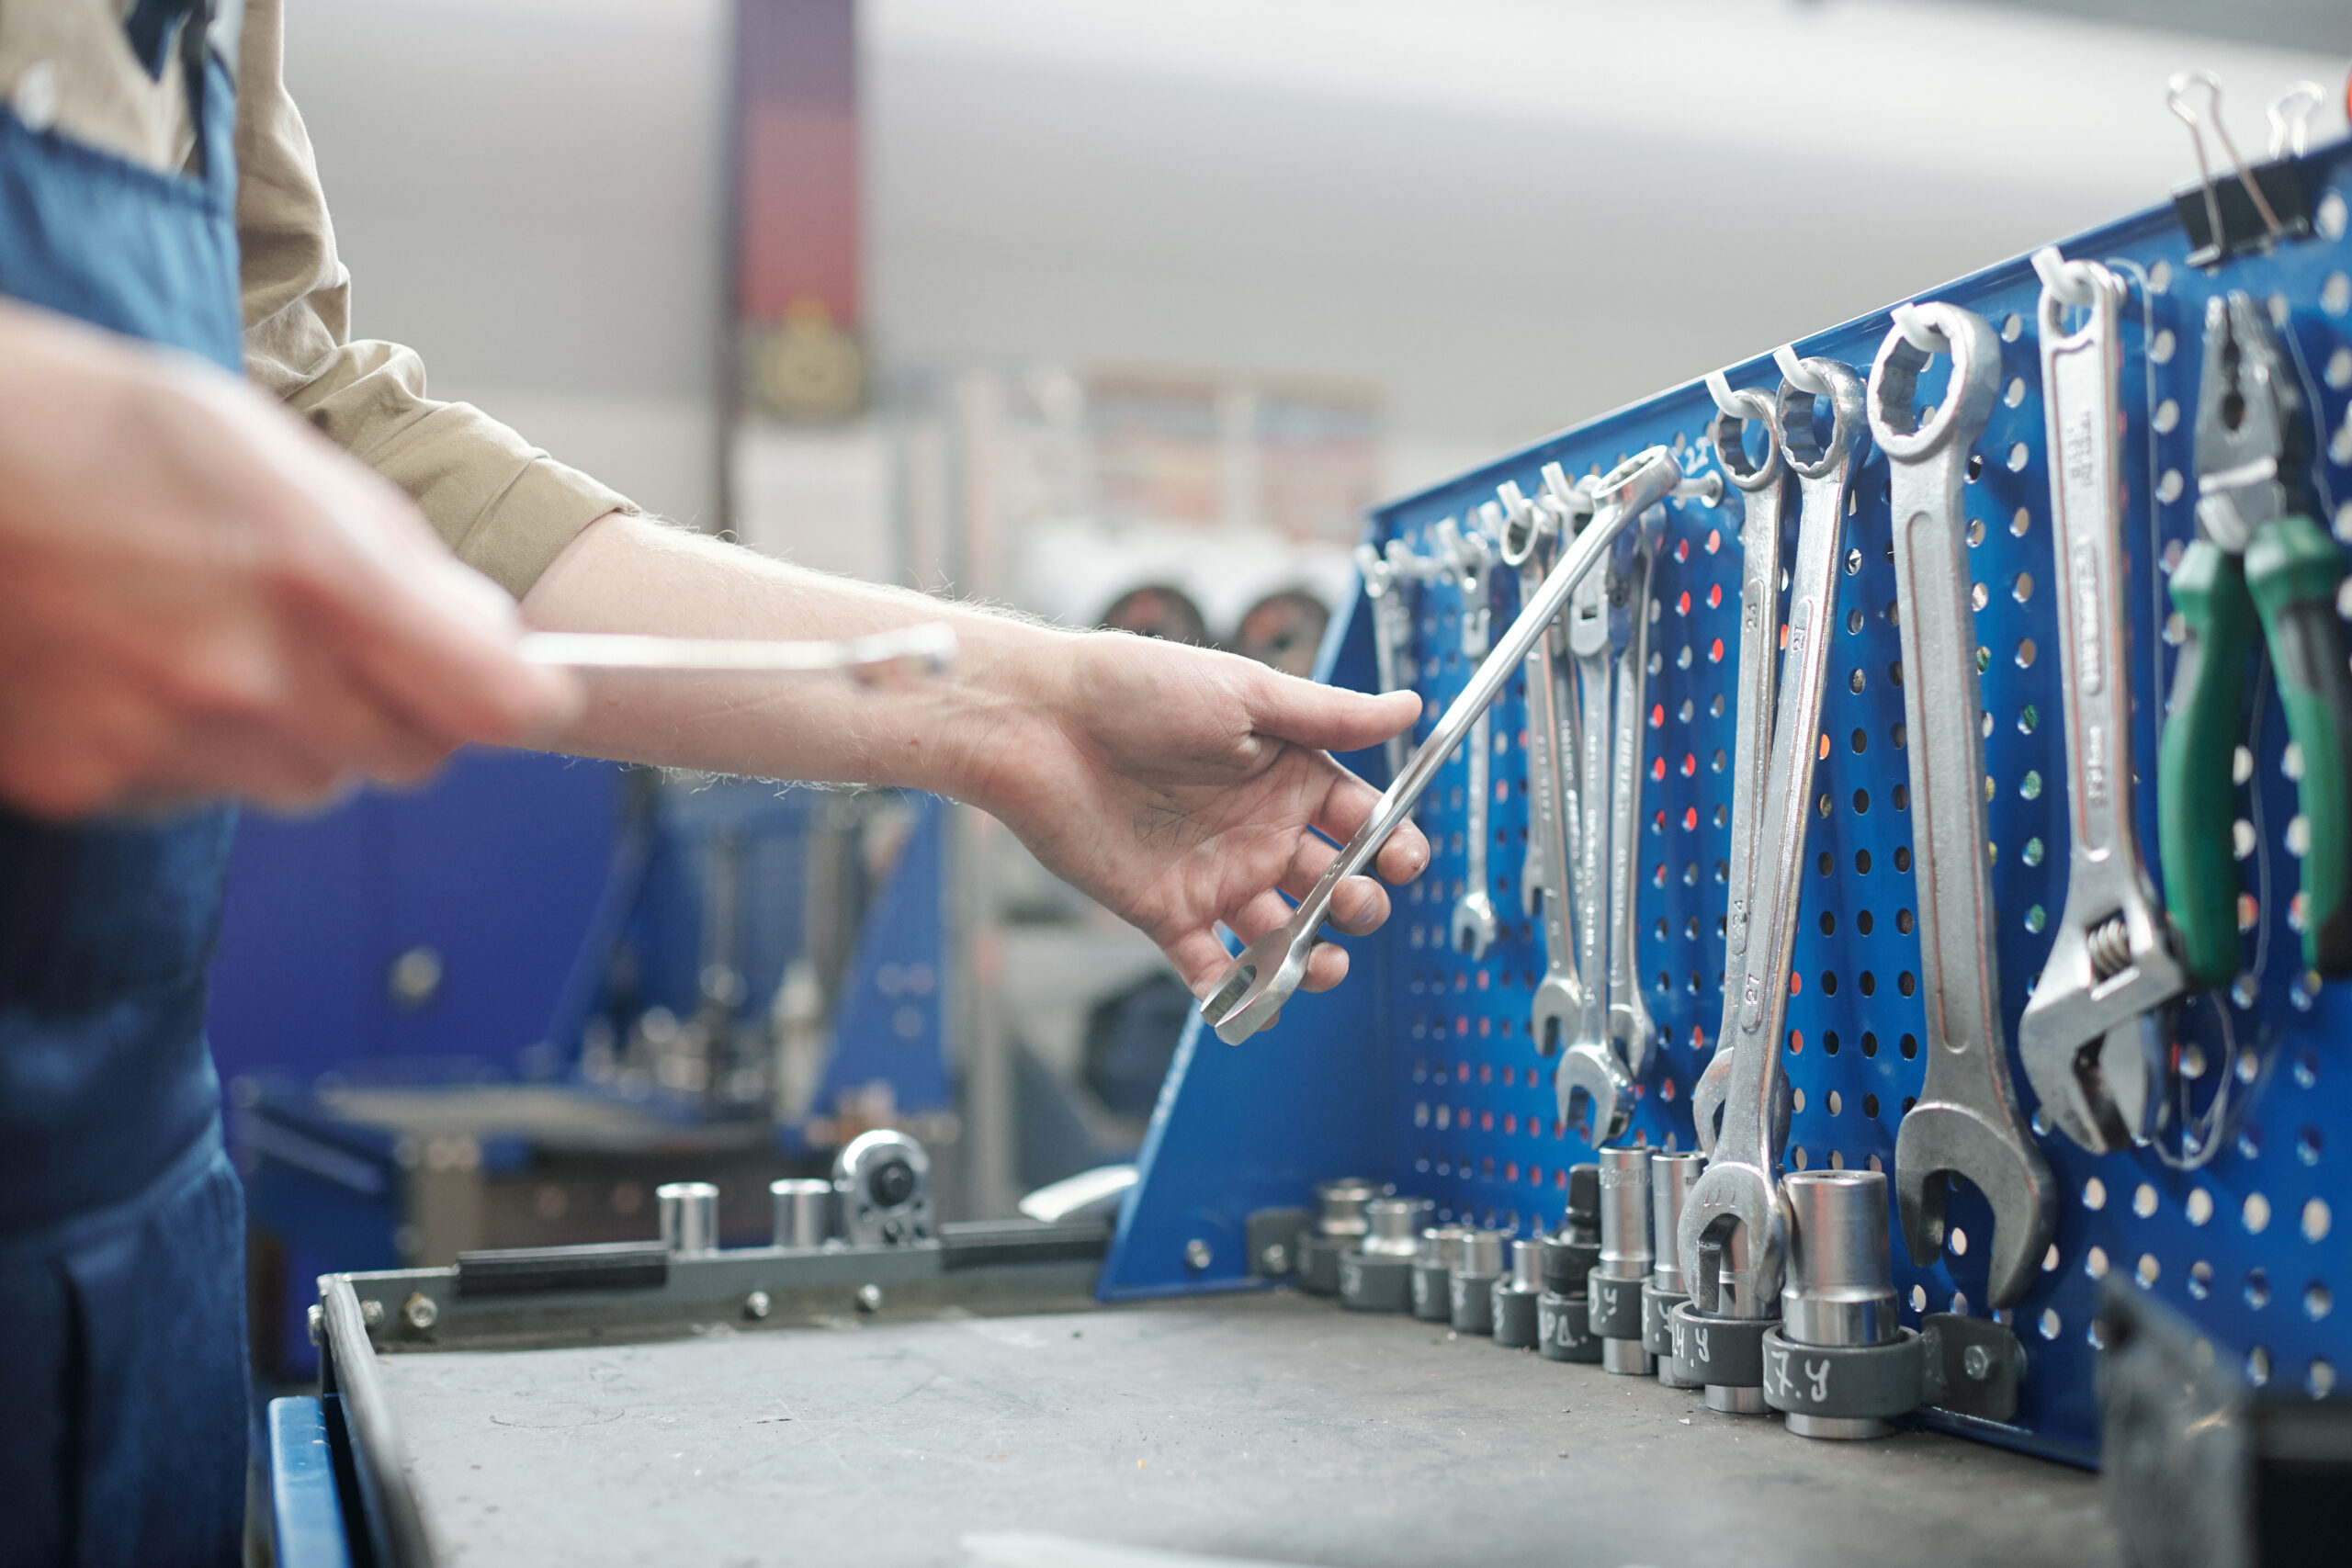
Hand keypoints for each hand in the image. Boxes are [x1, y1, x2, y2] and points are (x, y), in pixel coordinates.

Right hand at [0, 301, 576, 817]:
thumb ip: (387, 548)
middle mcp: (244, 678)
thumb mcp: (255, 445)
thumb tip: (484, 626)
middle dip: (402, 705)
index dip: (517, 695)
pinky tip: (144, 668)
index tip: (525, 685)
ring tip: (221, 637)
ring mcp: (161, 741)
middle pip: (406, 756)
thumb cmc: (75, 428)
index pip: (492, 701)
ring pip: (306, 782)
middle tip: (346, 638)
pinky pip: (201, 794)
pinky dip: (199, 749)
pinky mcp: (86, 781)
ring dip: (301, 730)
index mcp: (309, 577)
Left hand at [968, 630, 1428, 1001]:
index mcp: (1286, 775)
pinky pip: (1212, 968)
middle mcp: (1258, 829)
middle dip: (1358, 904)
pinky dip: (1237, 995)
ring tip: (1317, 963)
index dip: (1393, 847)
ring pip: (1284, 937)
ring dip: (1312, 960)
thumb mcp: (1246, 693)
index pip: (1363, 821)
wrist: (1040, 725)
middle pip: (1334, 885)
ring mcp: (1215, 875)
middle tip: (1348, 900)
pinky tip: (1255, 1004)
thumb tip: (1410, 707)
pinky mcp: (1167, 912)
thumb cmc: (1136, 688)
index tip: (1404, 862)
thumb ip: (1330, 714)